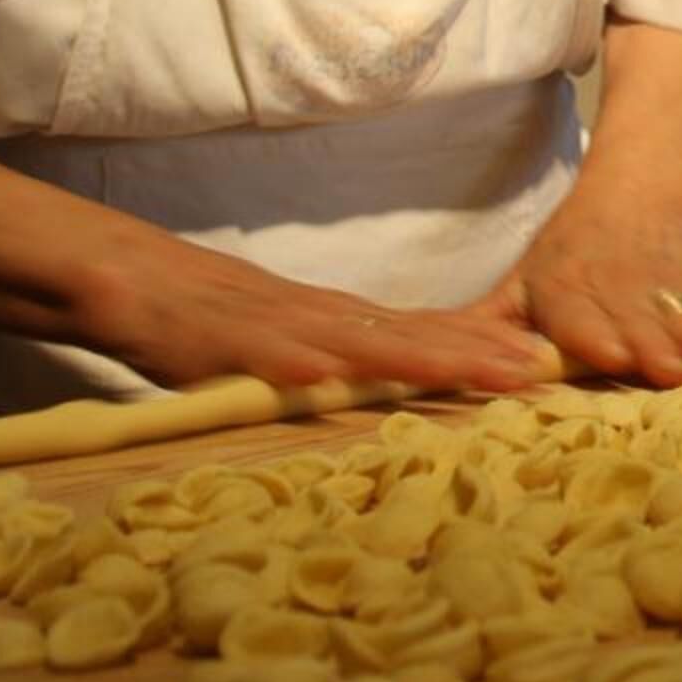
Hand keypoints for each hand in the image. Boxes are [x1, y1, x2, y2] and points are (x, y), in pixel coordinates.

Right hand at [80, 235, 560, 395]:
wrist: (140, 283)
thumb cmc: (221, 326)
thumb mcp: (297, 346)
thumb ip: (346, 366)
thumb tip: (397, 397)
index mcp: (344, 324)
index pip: (425, 334)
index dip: (482, 348)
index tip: (542, 363)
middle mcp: (325, 319)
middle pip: (410, 336)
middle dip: (475, 354)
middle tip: (537, 369)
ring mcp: (279, 326)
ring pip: (355, 341)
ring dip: (414, 356)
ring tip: (468, 369)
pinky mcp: (226, 340)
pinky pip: (264, 353)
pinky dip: (294, 364)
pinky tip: (323, 377)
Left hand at [476, 156, 681, 387]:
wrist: (639, 173)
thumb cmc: (575, 240)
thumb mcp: (526, 276)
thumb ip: (492, 321)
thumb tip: (442, 360)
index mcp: (560, 286)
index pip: (576, 312)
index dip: (595, 334)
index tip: (615, 356)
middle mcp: (607, 280)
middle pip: (633, 318)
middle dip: (654, 345)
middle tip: (674, 372)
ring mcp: (654, 273)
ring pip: (677, 310)